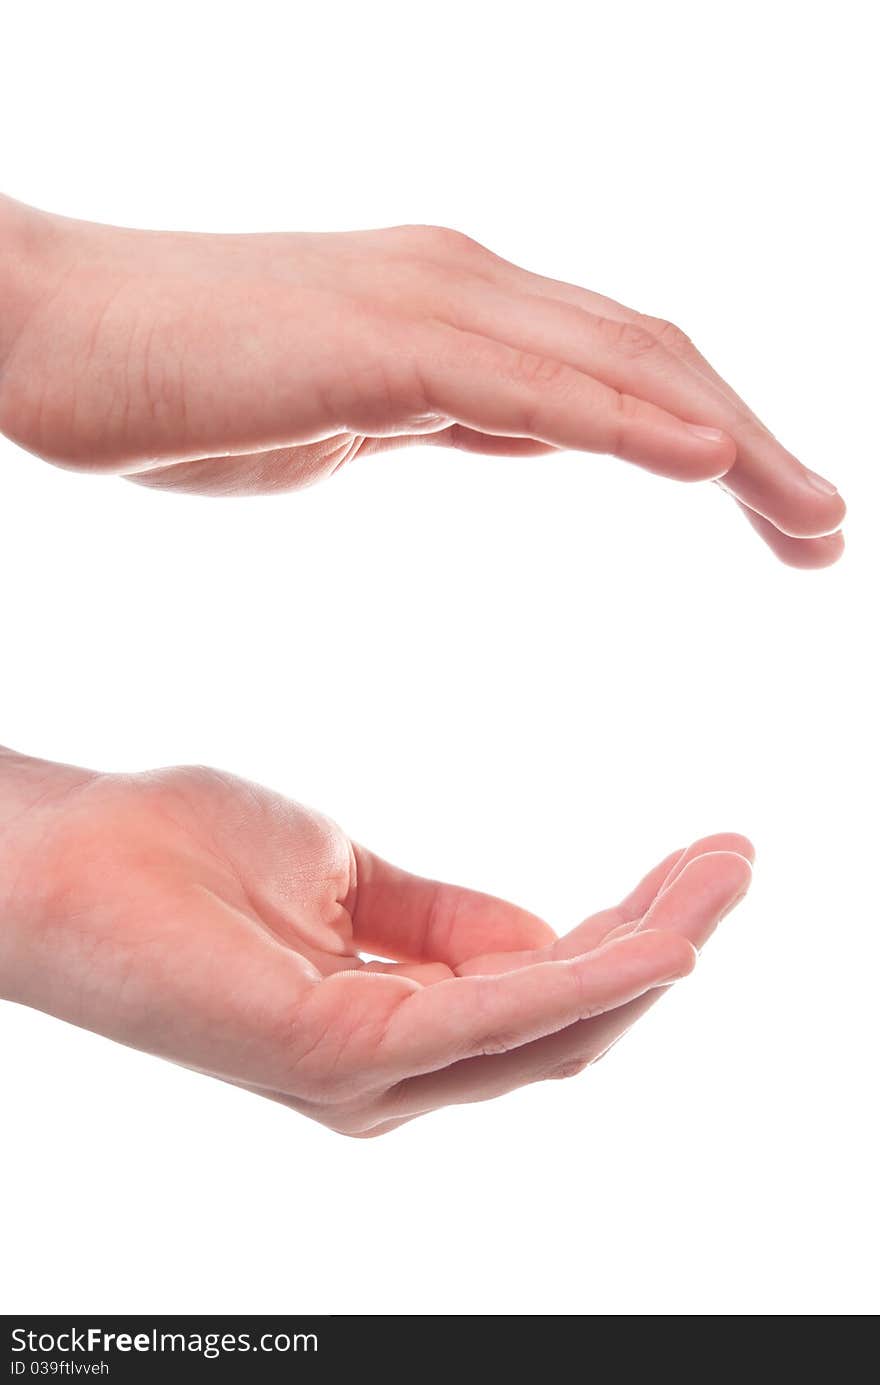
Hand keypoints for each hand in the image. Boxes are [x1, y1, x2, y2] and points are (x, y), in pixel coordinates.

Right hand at [0, 197, 841, 565]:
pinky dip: (634, 422)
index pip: (624, 367)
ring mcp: (426, 305)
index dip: (714, 433)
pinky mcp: (379, 345)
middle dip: (755, 445)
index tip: (773, 508)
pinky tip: (713, 469)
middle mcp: (464, 287)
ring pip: (621, 364)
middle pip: (652, 358)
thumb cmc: (181, 382)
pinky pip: (534, 385)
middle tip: (824, 530)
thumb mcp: (351, 411)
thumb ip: (447, 410)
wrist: (49, 333)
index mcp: (460, 313)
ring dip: (733, 441)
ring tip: (810, 520)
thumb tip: (528, 425)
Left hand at [0, 747, 752, 1135]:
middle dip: (662, 941)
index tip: (702, 858)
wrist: (61, 857)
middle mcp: (393, 1071)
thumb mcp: (348, 878)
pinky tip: (652, 937)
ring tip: (723, 872)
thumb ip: (447, 921)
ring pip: (552, 1028)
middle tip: (737, 859)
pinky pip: (493, 1017)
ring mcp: (370, 1073)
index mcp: (393, 1026)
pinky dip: (582, 980)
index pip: (545, 994)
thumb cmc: (180, 859)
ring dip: (647, 952)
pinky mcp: (342, 1053)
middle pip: (569, 1021)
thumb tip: (551, 936)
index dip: (631, 933)